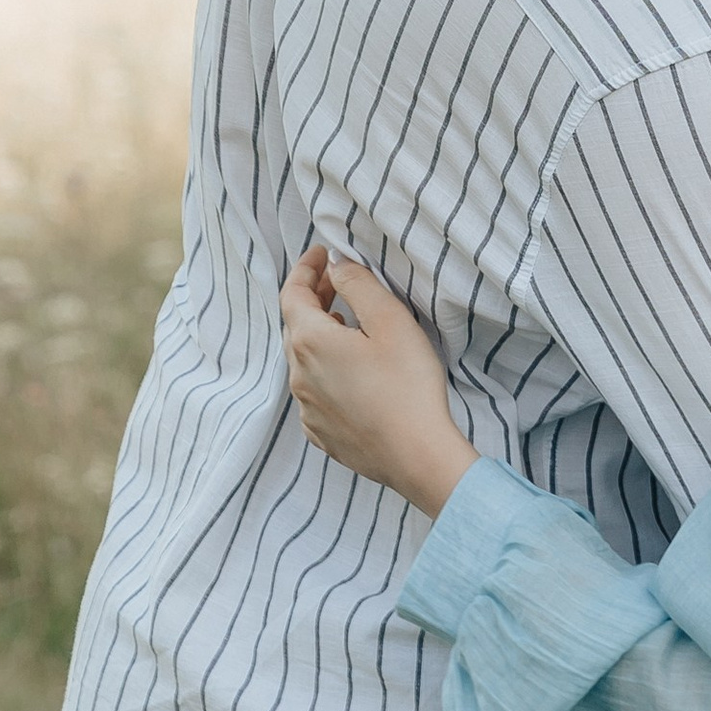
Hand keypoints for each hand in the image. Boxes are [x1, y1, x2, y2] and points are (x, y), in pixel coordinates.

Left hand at [281, 247, 478, 517]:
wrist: (418, 456)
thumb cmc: (408, 385)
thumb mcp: (389, 320)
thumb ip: (357, 284)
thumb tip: (335, 266)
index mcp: (310, 343)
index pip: (292, 294)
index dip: (305, 269)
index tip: (323, 254)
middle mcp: (298, 376)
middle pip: (296, 326)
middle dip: (314, 299)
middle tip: (340, 282)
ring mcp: (307, 409)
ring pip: (304, 361)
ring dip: (320, 336)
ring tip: (348, 324)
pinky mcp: (321, 433)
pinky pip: (315, 391)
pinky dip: (326, 371)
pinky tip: (351, 372)